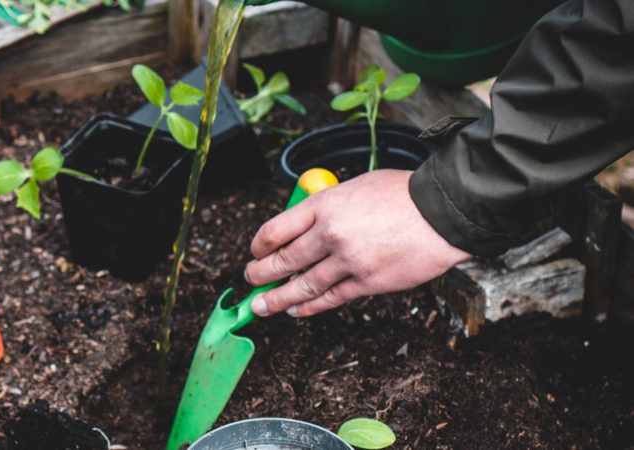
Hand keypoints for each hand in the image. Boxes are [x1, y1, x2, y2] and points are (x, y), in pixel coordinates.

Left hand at [245, 169, 470, 316]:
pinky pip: (330, 299)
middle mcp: (330, 234)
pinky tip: (296, 310)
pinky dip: (309, 307)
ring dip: (277, 299)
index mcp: (324, 205)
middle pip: (283, 260)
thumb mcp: (355, 187)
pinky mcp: (367, 282)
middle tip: (250, 280)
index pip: (276, 229)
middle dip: (260, 274)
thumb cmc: (402, 195)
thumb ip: (328, 206)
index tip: (254, 251)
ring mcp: (348, 261)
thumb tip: (306, 224)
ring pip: (302, 286)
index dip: (259, 245)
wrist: (443, 212)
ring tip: (261, 306)